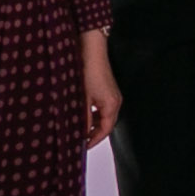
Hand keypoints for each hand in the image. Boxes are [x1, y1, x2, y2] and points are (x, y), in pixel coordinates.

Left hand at [80, 31, 119, 146]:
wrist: (91, 48)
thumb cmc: (88, 69)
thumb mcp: (82, 98)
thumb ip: (82, 117)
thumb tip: (79, 132)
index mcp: (112, 105)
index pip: (105, 130)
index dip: (94, 140)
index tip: (83, 146)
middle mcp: (115, 101)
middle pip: (106, 124)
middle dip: (93, 133)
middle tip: (79, 140)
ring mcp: (112, 95)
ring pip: (103, 116)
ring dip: (92, 123)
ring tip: (78, 128)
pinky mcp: (107, 89)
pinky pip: (102, 108)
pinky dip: (93, 114)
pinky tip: (82, 113)